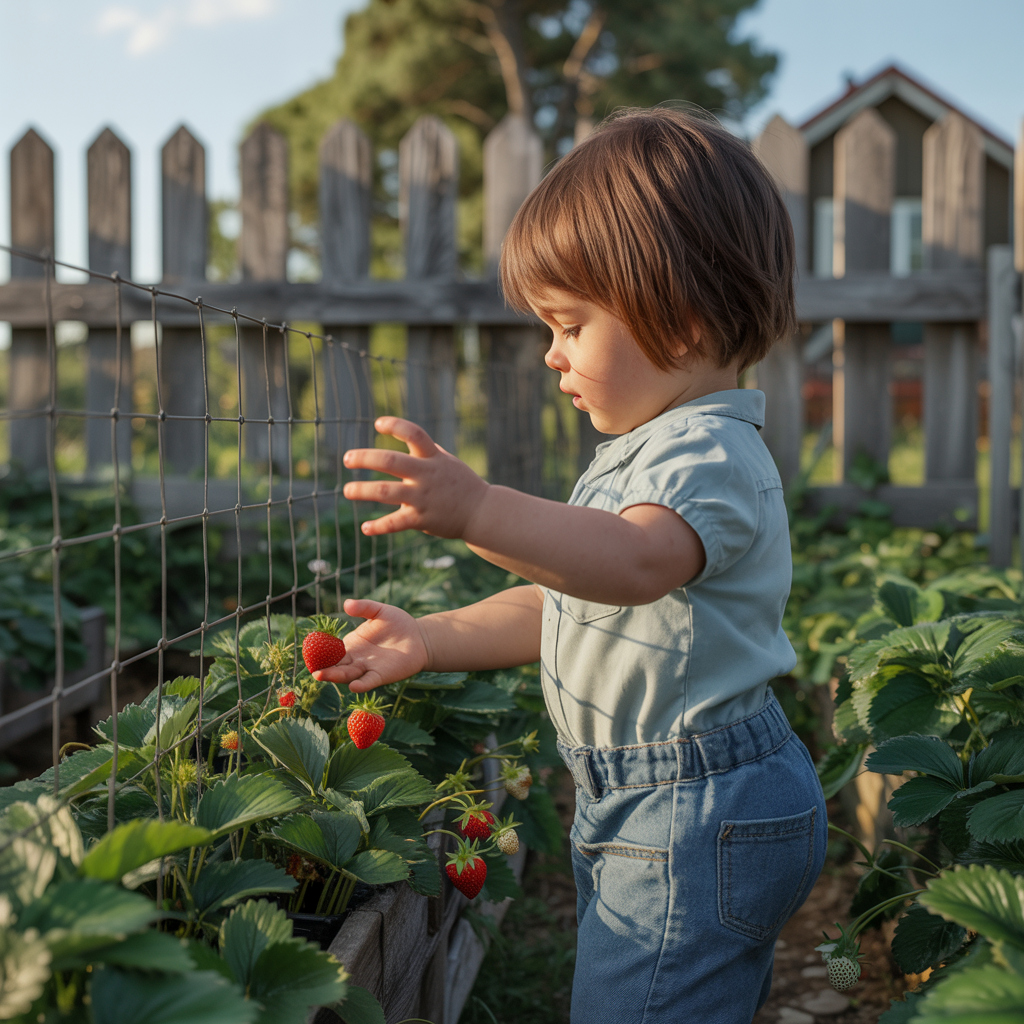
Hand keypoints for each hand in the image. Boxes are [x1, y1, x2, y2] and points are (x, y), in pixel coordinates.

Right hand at [312, 599, 428, 691]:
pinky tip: (354, 686)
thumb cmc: (398, 623)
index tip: (308, 651)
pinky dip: (361, 684)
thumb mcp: (379, 611)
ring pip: (348, 674)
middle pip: (336, 665)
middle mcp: (356, 658)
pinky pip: (369, 681)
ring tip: (321, 675)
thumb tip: (347, 603)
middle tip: (311, 668)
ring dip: (335, 676)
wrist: (419, 637)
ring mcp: (367, 668)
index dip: (320, 651)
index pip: (331, 650)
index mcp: (351, 644)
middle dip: (323, 667)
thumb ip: (364, 607)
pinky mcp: (381, 675)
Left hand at [342, 417, 488, 537]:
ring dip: (362, 490)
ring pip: (386, 492)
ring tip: (347, 491)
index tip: (378, 424)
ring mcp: (423, 497)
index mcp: (433, 457)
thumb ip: (425, 449)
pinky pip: (395, 523)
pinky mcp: (422, 519)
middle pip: (390, 461)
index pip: (413, 433)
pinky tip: (366, 528)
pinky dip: (378, 526)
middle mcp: (426, 474)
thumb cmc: (460, 484)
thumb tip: (403, 432)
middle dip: (365, 458)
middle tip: (347, 458)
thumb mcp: (446, 460)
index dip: (395, 425)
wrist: (482, 512)